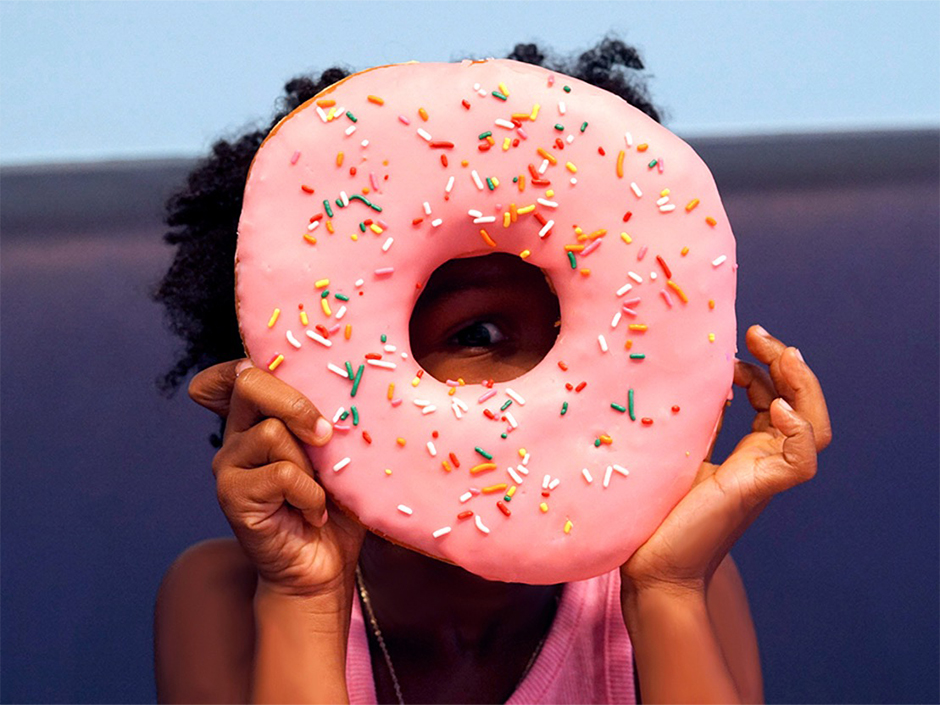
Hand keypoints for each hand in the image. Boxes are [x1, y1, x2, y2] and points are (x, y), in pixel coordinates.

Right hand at [189, 359, 365, 599]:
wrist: (324, 567)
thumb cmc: (338, 505)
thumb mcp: (342, 451)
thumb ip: (334, 417)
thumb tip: (356, 385)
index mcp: (261, 417)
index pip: (236, 372)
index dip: (253, 361)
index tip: (294, 377)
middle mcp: (237, 434)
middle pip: (249, 382)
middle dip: (297, 403)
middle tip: (328, 435)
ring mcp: (229, 464)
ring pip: (272, 432)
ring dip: (311, 465)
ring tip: (320, 493)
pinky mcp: (231, 495)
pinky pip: (280, 473)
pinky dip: (309, 494)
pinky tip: (313, 512)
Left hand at [621, 325, 831, 594]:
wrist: (651, 568)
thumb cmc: (658, 514)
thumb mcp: (679, 451)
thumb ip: (698, 421)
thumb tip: (700, 381)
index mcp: (747, 454)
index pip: (774, 400)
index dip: (763, 369)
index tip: (736, 347)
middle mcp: (762, 463)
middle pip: (802, 407)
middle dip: (788, 365)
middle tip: (760, 334)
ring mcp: (763, 478)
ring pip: (813, 430)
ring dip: (803, 388)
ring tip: (784, 356)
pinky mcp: (756, 492)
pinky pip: (799, 462)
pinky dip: (797, 431)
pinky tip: (780, 407)